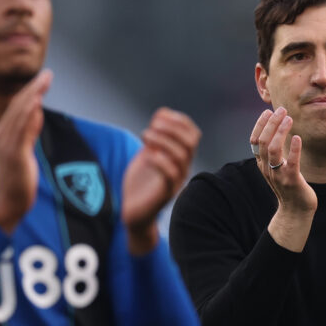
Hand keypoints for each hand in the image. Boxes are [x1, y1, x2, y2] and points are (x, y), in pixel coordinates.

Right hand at [0, 69, 52, 233]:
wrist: (8, 203)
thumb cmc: (17, 179)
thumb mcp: (23, 150)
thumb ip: (28, 132)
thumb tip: (36, 113)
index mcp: (2, 134)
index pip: (16, 106)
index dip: (30, 90)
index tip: (43, 78)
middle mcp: (1, 136)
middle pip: (18, 106)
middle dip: (33, 88)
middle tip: (48, 74)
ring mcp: (7, 145)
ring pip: (19, 114)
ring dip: (33, 96)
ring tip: (44, 82)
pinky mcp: (14, 155)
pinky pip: (22, 131)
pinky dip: (29, 116)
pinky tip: (37, 104)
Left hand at [122, 108, 200, 254]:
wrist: (133, 212)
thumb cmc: (140, 183)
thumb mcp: (147, 153)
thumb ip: (155, 136)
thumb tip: (162, 113)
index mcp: (180, 157)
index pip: (193, 134)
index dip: (180, 120)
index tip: (159, 116)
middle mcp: (183, 168)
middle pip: (191, 142)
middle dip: (172, 128)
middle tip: (152, 126)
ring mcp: (176, 181)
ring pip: (181, 156)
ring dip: (163, 140)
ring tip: (145, 135)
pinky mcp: (165, 193)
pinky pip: (170, 175)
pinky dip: (160, 161)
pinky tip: (147, 156)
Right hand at [250, 107, 316, 251]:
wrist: (295, 211)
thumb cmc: (288, 186)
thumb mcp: (276, 168)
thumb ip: (272, 152)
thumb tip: (275, 129)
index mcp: (262, 164)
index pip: (254, 140)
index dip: (259, 124)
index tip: (268, 111)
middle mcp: (267, 168)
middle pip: (262, 141)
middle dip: (271, 123)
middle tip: (282, 110)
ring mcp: (278, 175)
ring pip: (273, 149)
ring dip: (280, 131)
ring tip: (289, 119)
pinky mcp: (292, 181)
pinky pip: (291, 163)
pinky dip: (293, 149)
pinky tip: (297, 138)